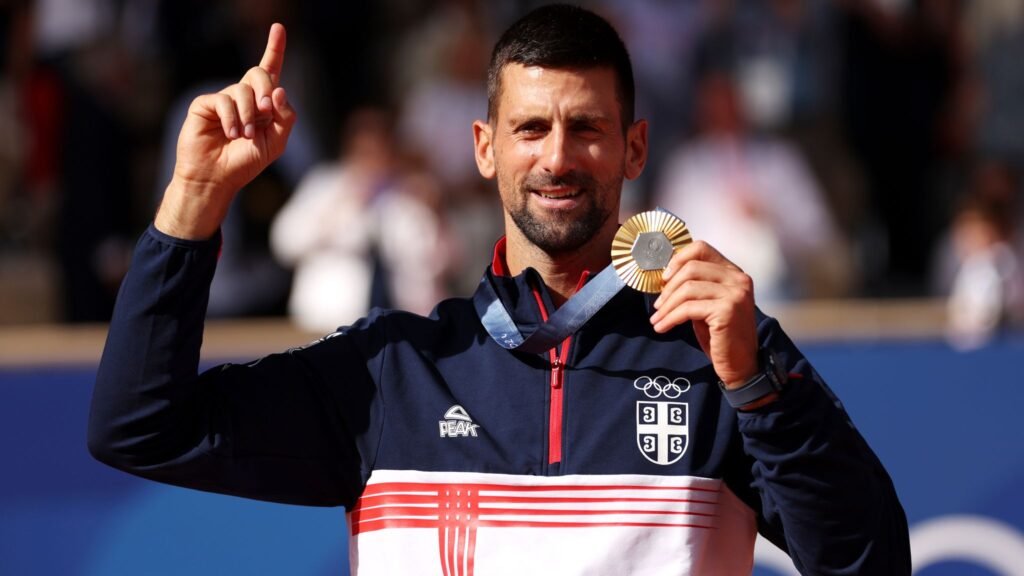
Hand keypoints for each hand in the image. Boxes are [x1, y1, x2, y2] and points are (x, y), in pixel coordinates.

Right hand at [156, 23, 296, 239]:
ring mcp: (223, 99)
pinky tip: (230, 133)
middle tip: (266, 111)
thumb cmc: (245, 162)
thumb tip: (280, 90)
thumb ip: (285, 117)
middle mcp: (243, 96)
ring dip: (249, 114)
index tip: (278, 27)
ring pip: (243, 90)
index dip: (274, 48)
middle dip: (267, 90)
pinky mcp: (205, 104)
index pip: (270, 70)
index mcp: (262, 104)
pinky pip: (223, 100)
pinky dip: (231, 118)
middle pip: (259, 74)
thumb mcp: (276, 143)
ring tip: (245, 136)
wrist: (217, 178)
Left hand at [650, 241, 758, 387]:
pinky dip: (670, 318)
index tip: (664, 278)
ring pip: (687, 288)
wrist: (740, 365)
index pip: (702, 248)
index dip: (678, 259)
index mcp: (734, 272)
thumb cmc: (720, 335)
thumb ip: (694, 286)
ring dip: (666, 306)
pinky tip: (662, 327)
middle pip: (691, 268)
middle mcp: (738, 279)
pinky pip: (688, 308)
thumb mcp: (707, 304)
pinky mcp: (728, 310)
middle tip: (658, 306)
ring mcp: (735, 293)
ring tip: (657, 319)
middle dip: (668, 288)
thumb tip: (664, 276)